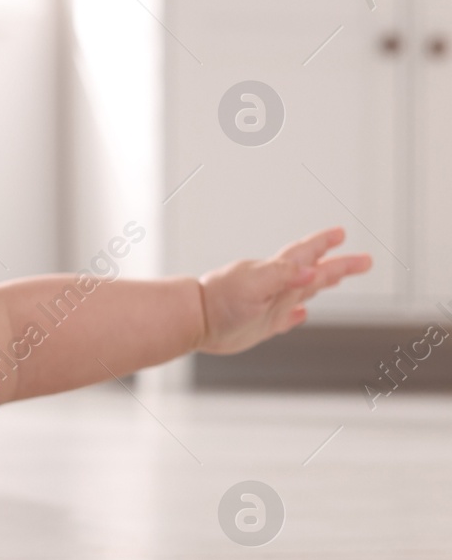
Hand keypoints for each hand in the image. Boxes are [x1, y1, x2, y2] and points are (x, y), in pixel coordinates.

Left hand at [196, 227, 372, 354]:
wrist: (195, 321)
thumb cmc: (219, 299)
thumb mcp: (254, 282)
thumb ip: (284, 275)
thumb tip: (313, 270)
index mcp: (275, 271)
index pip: (306, 253)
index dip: (324, 244)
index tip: (341, 234)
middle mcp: (275, 286)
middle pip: (314, 272)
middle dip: (340, 266)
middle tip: (365, 260)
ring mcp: (269, 305)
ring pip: (303, 291)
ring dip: (322, 283)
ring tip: (337, 277)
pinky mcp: (261, 325)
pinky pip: (285, 319)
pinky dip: (296, 315)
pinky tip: (301, 314)